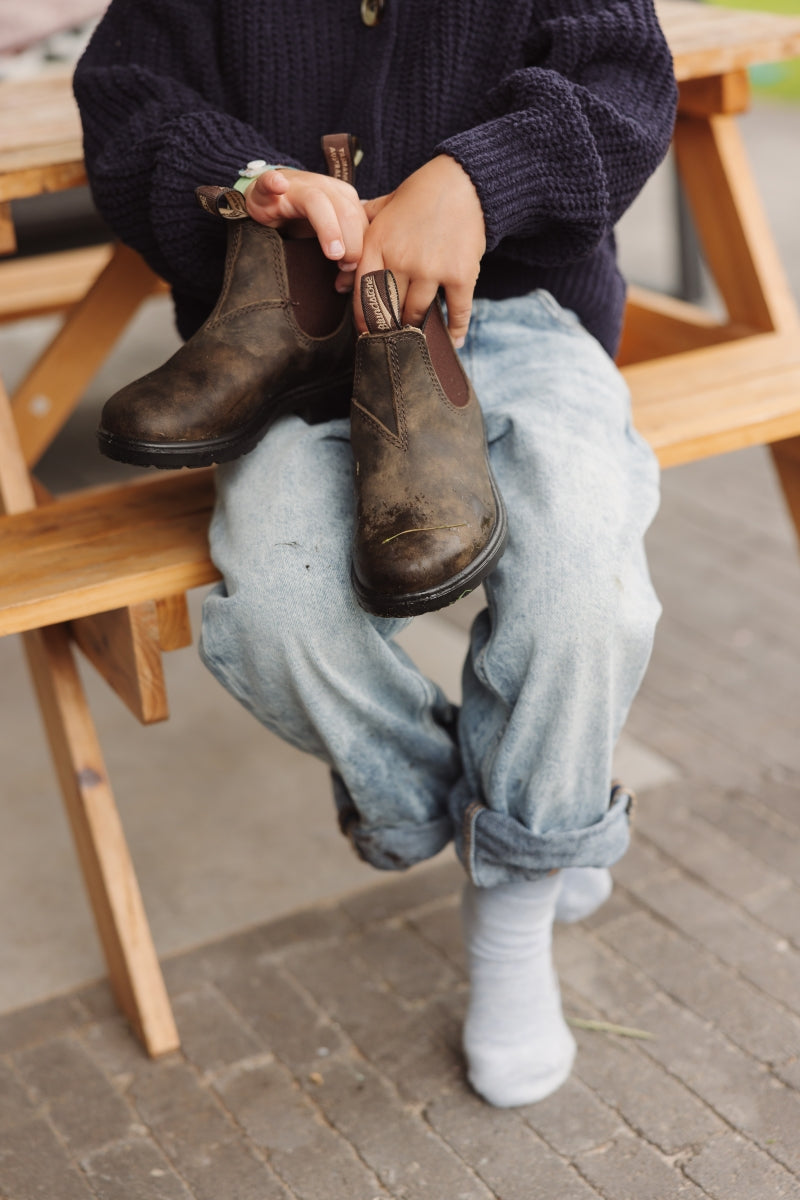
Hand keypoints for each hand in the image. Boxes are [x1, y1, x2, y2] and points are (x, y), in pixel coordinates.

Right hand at [244, 169, 367, 272]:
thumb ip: (345, 249)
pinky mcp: (268, 188)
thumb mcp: (328, 235)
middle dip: (352, 243)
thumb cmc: (300, 220)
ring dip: (329, 228)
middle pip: (346, 212)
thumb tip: (354, 278)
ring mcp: (296, 186)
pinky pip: (270, 181)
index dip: (364, 248)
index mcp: (343, 198)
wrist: (268, 199)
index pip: (362, 221)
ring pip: (317, 201)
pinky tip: (278, 187)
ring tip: (333, 253)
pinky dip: (274, 183)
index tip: (357, 272)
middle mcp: (324, 187)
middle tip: (346, 267)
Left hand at [356, 155, 485, 345]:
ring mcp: (432, 269)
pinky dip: (455, 331)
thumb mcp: (383, 208)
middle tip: (390, 340)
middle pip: (389, 310)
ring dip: (416, 329)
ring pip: (416, 315)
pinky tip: (452, 342)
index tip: (366, 335)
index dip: (364, 320)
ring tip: (415, 339)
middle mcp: (402, 260)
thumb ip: (360, 241)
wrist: (464, 182)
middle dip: (388, 328)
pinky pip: (456, 312)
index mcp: (378, 244)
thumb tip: (338, 281)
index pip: (363, 294)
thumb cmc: (420, 195)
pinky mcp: (460, 274)